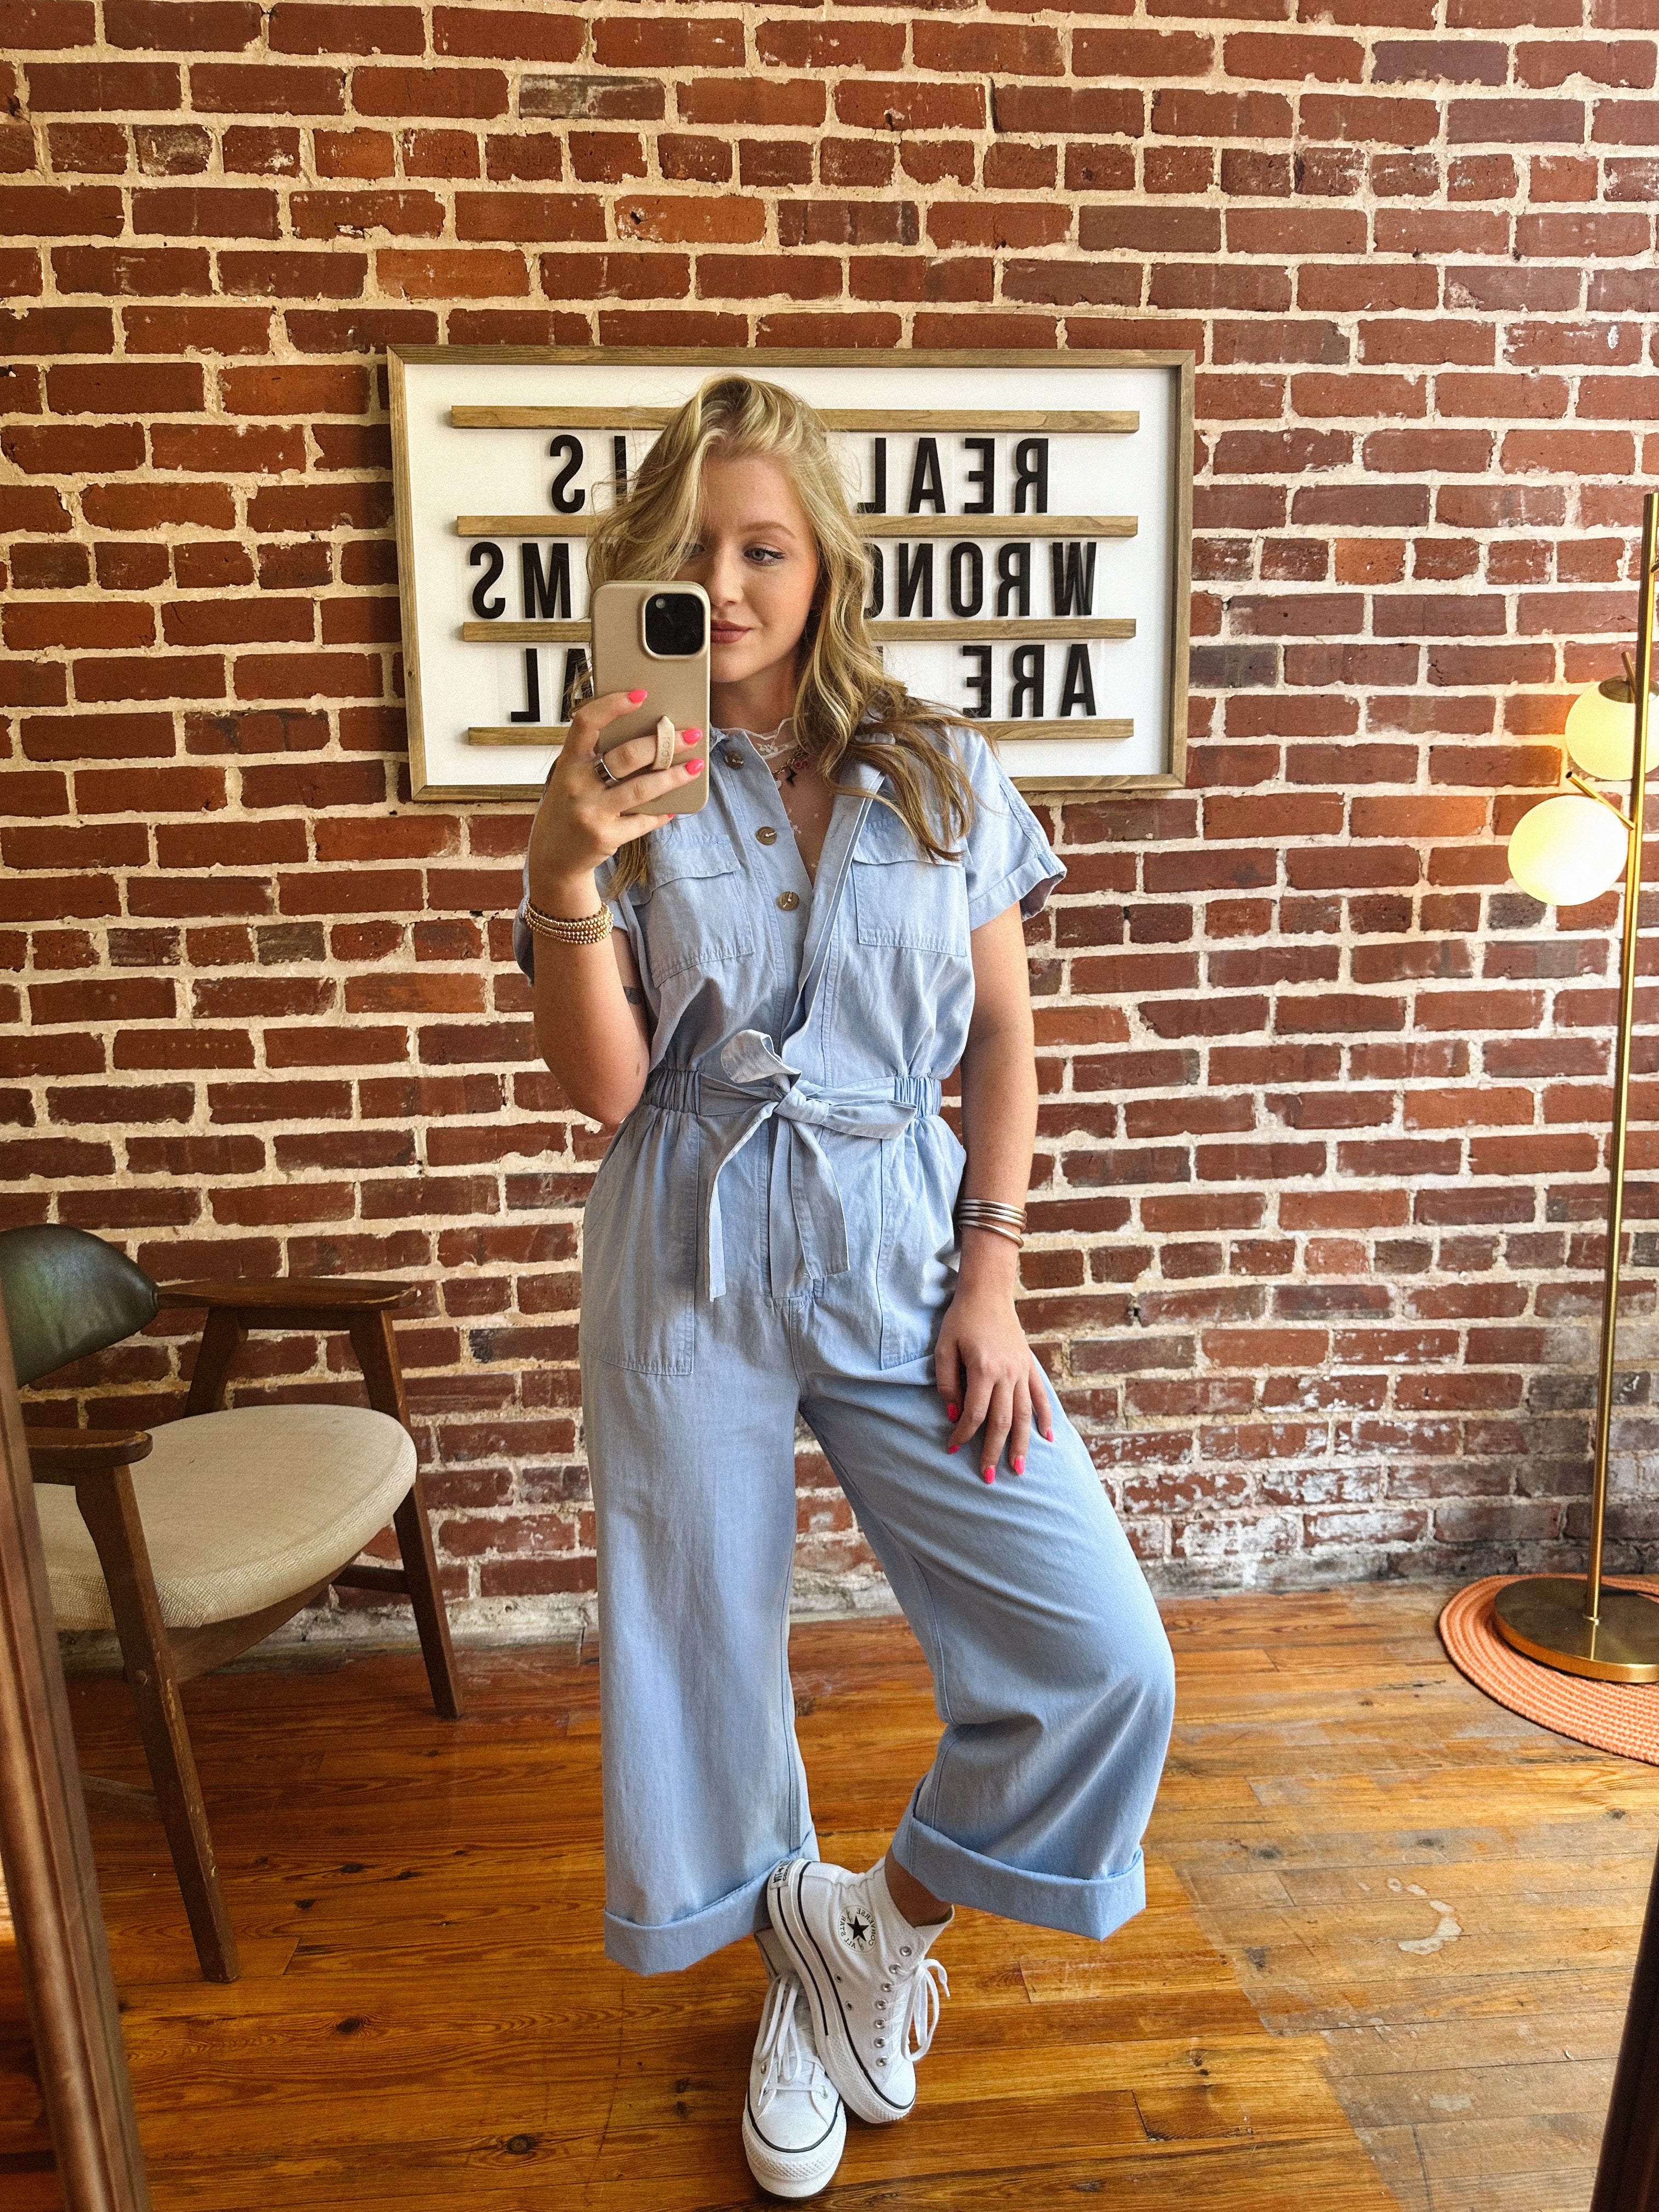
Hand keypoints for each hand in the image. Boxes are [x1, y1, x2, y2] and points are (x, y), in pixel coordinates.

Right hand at [526, 689, 703, 900]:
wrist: (553, 856)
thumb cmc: (569, 807)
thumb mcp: (571, 777)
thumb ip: (596, 756)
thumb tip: (644, 735)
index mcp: (568, 762)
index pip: (587, 723)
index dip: (613, 705)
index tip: (641, 694)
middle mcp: (576, 784)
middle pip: (627, 755)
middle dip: (663, 743)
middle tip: (689, 734)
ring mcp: (591, 812)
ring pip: (642, 788)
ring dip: (674, 776)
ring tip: (695, 766)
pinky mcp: (605, 836)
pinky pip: (643, 820)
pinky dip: (662, 813)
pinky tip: (676, 806)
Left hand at [934, 1278, 1053, 1483]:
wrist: (988, 1293)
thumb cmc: (960, 1320)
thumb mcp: (944, 1349)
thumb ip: (948, 1384)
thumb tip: (956, 1416)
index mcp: (984, 1369)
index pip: (974, 1413)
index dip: (962, 1435)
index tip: (951, 1448)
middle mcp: (1007, 1373)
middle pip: (1002, 1421)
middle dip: (994, 1451)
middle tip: (988, 1478)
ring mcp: (1022, 1370)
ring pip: (1025, 1415)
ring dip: (1022, 1444)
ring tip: (1019, 1470)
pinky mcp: (1030, 1365)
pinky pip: (1040, 1396)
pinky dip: (1045, 1418)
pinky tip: (1048, 1438)